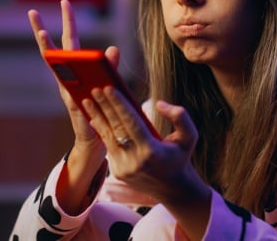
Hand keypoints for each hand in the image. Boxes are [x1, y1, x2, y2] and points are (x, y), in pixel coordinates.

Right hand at [29, 0, 116, 156]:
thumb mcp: (109, 86)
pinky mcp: (72, 103)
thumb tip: (114, 48)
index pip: (71, 43)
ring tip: (41, 32)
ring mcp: (66, 90)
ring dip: (47, 49)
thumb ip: (110, 67)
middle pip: (55, 50)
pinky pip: (67, 86)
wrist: (98, 140)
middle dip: (42, 30)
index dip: (68, 23)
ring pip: (55, 67)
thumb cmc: (102, 112)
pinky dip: (64, 75)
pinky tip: (57, 62)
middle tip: (32, 11)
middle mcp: (67, 78)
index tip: (64, 3)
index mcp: (76, 71)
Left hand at [84, 88, 211, 234]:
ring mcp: (124, 168)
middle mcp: (135, 161)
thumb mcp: (189, 137)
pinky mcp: (118, 172)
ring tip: (87, 99)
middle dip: (104, 107)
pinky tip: (93, 115)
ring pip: (108, 137)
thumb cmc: (180, 157)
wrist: (173, 189)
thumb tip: (159, 104)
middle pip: (116, 128)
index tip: (109, 88)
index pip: (132, 123)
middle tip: (94, 88)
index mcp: (151, 151)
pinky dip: (100, 130)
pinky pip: (108, 146)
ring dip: (97, 117)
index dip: (119, 105)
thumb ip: (180, 117)